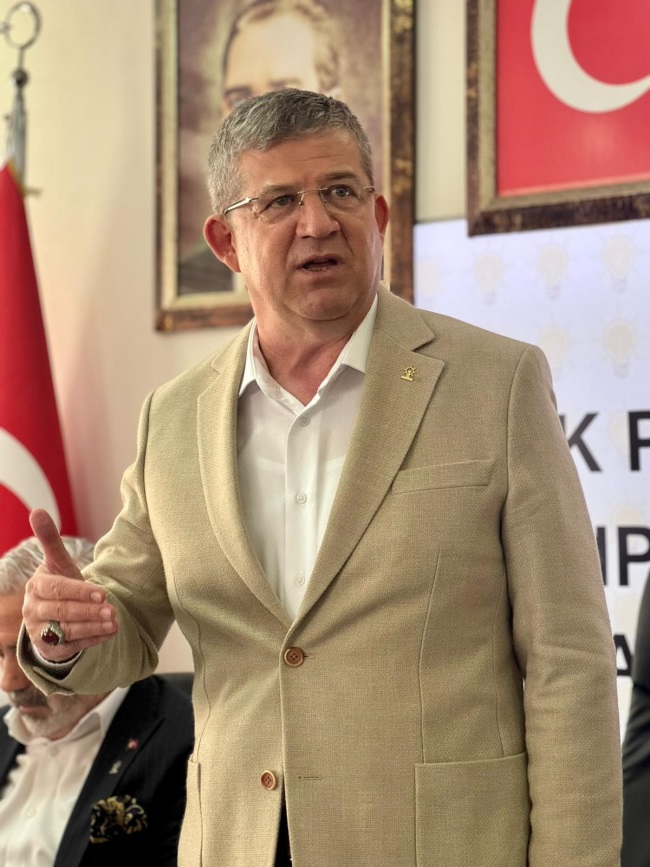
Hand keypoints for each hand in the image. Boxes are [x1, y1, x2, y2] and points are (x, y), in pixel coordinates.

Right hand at [22, 508, 117, 660]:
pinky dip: (92, 639)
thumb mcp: (57, 563)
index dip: (78, 591)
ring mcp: (41, 631)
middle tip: (111, 609)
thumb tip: (37, 510)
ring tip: (114, 621)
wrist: (53, 616)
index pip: (56, 589)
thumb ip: (50, 540)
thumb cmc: (59, 584)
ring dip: (93, 626)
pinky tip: (109, 633)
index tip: (101, 592)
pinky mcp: (51, 649)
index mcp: (35, 587)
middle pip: (62, 611)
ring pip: (67, 630)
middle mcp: (33, 611)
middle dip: (88, 611)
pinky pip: (73, 646)